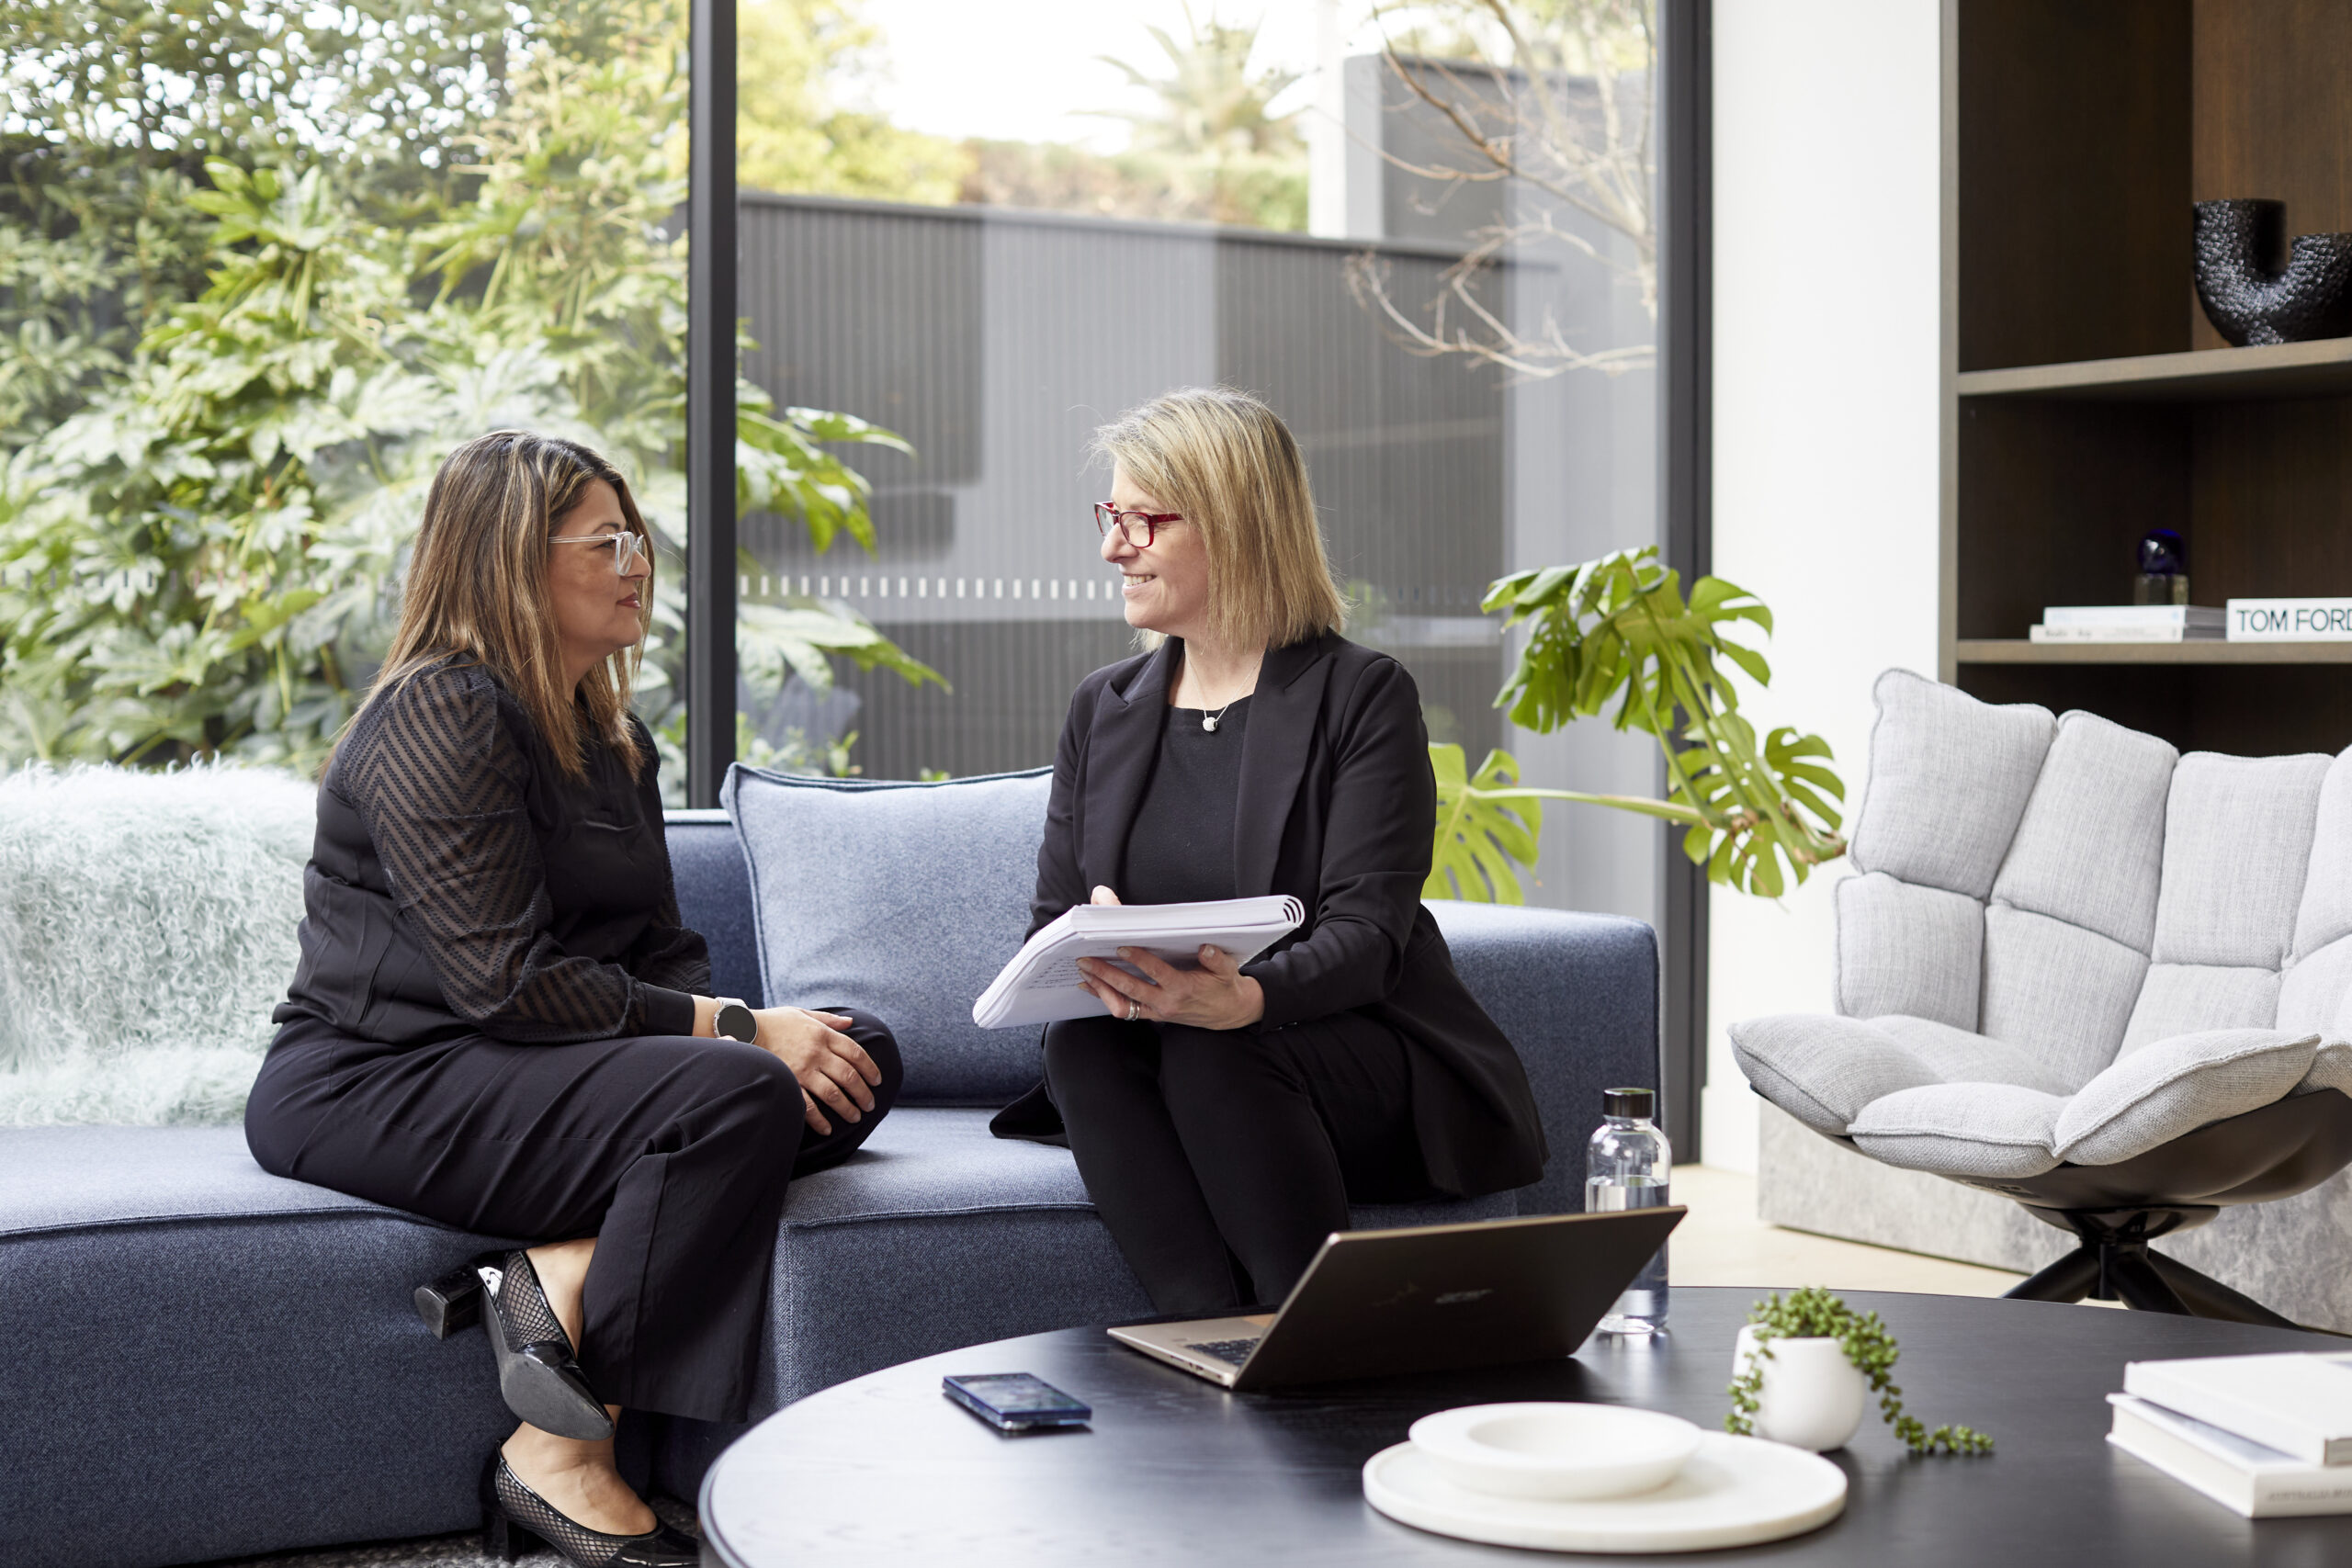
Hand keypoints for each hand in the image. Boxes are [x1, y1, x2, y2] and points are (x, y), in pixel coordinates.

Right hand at [753, 1007, 880, 1134]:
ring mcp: (802, 1069)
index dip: (870, 1068)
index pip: (856, 1053)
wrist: (744, 1030)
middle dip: (863, 1093)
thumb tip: (851, 1022)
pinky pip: (807, 1105)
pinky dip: (819, 1119)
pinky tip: (828, 1128)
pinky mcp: (788, 1082)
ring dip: (847, 1108)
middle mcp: (816, 1053)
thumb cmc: (774, 1021)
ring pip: (833, 1094)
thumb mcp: (803, 1013)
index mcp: (823, 1034)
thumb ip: (829, 1020)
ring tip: (855, 1117)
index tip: (877, 1080)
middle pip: (849, 1076)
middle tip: (870, 1105)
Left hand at [1077, 943, 1265, 1030]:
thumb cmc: (1224, 987)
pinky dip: (1106, 997)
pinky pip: (1124, 1009)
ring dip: (1101, 988)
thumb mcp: (1227, 971)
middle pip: (1130, 989)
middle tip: (1086, 959)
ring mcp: (1157, 1011)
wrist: (1228, 1014)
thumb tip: (1206, 947)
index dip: (1139, 960)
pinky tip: (1091, 985)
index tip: (1121, 947)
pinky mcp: (1152, 1015)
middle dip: (1106, 974)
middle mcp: (1167, 1003)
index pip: (1157, 972)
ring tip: (1084, 972)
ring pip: (1122, 1004)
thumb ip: (1217, 960)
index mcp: (1184, 988)